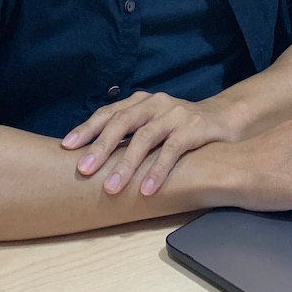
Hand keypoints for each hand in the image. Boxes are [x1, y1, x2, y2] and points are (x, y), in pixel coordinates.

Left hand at [61, 92, 241, 195]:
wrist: (224, 118)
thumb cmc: (180, 127)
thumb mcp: (153, 125)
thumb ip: (130, 135)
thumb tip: (93, 159)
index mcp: (141, 102)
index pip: (109, 112)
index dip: (87, 128)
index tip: (67, 147)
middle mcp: (155, 103)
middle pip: (123, 121)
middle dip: (101, 145)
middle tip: (83, 170)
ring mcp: (175, 113)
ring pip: (145, 137)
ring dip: (127, 164)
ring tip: (111, 188)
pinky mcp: (194, 128)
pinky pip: (173, 149)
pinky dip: (158, 169)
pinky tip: (148, 189)